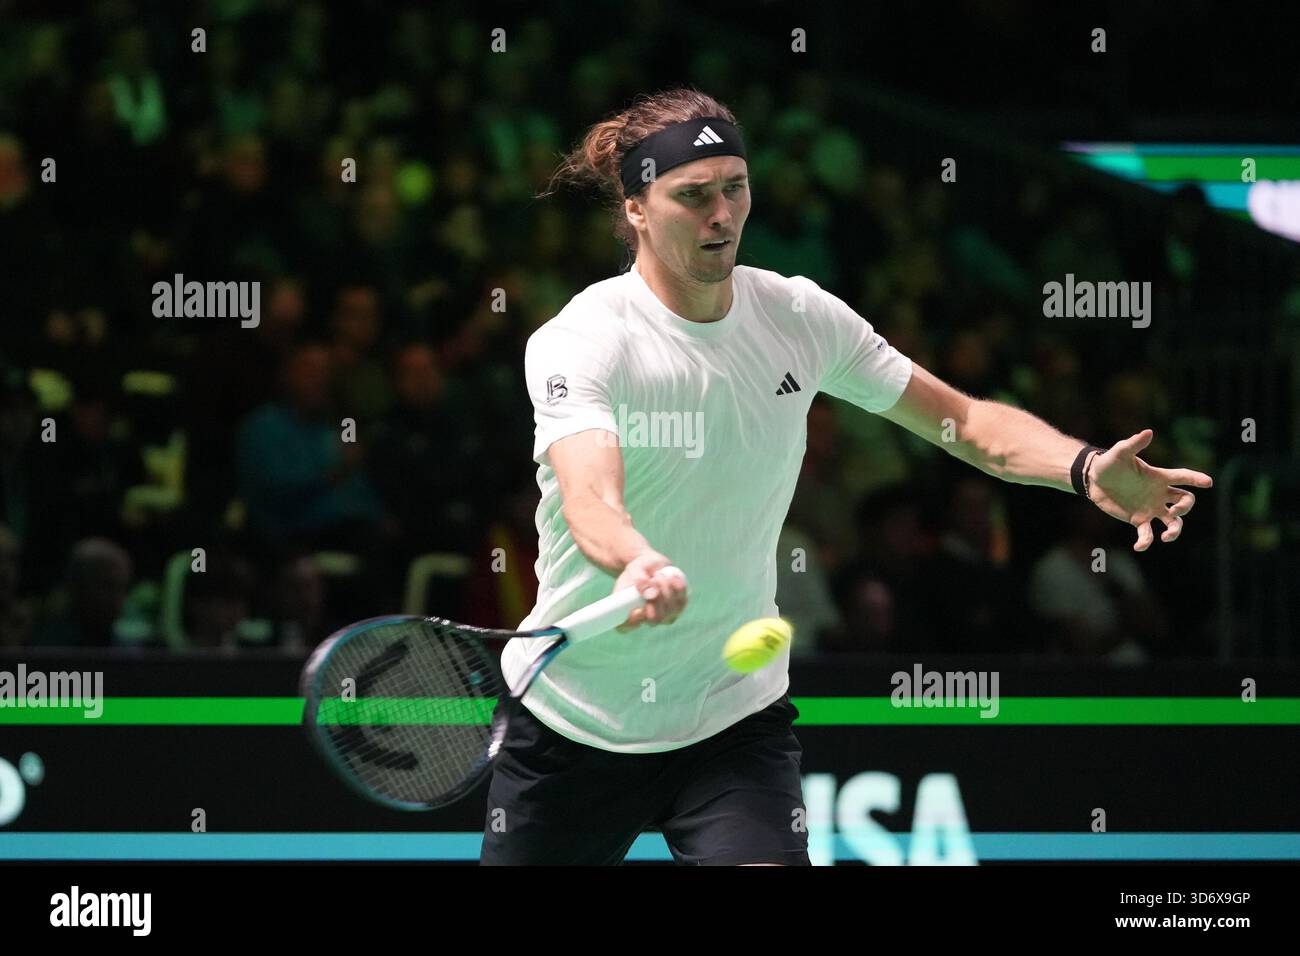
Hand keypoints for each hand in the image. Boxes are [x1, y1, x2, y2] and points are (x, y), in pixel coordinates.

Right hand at [613, 552, 687, 630]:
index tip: (637, 609)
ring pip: (670, 609)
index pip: (626, 627)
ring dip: (666, 588)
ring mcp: (664, 616)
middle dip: (657, 598)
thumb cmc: (640, 570)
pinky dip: (676, 586)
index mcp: (628, 612)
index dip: (631, 622)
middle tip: (654, 580)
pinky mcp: (679, 608)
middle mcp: (646, 619)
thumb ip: (639, 580)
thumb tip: (651, 595)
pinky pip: (682, 600)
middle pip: (655, 619)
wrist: (653, 566)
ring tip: (658, 575)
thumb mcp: (635, 568)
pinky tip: (670, 577)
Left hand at [1086, 429, 1212, 551]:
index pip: (1183, 478)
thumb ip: (1134, 444)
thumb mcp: (1120, 453)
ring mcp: (1151, 508)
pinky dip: (1146, 541)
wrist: (1093, 480)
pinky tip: (1139, 546)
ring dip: (1175, 531)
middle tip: (1175, 510)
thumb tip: (1148, 432)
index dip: (1196, 479)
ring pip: (1173, 522)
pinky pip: (1147, 534)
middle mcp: (1160, 494)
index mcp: (1159, 477)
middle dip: (1186, 508)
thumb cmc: (1109, 463)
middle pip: (1185, 502)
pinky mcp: (1138, 520)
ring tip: (1166, 537)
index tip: (1207, 482)